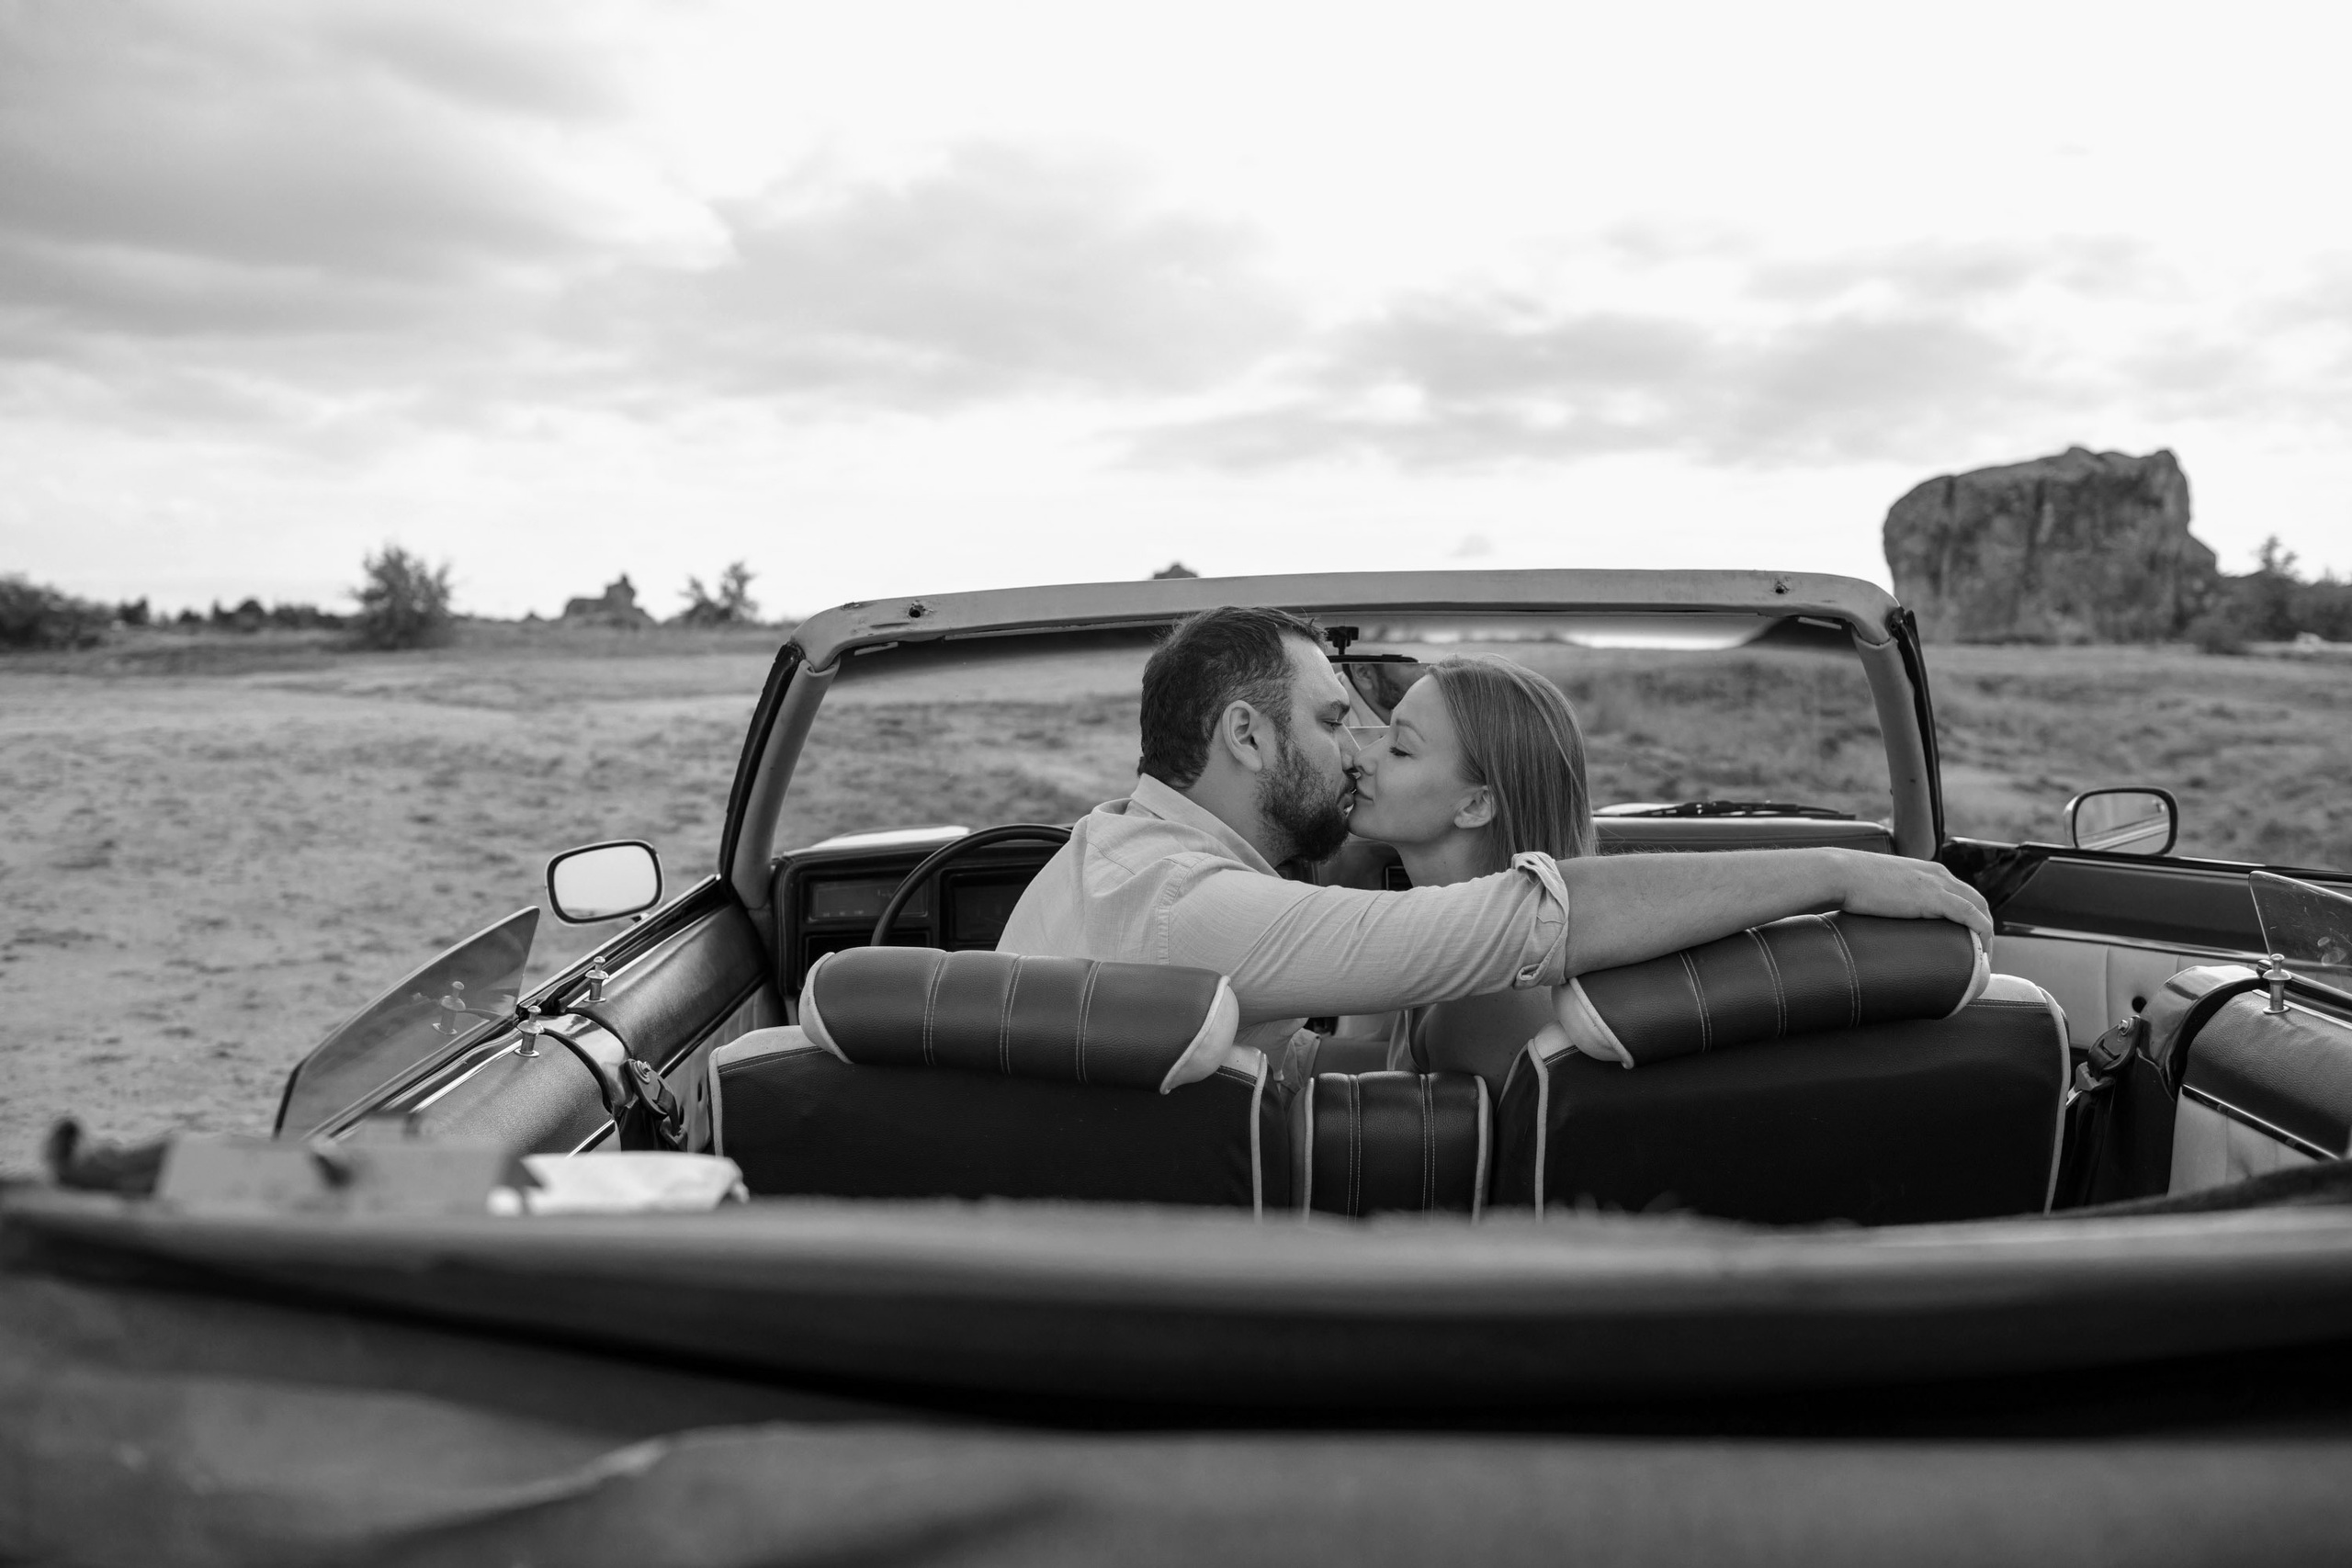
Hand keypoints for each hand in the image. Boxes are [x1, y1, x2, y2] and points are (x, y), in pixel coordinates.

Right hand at [1830, 849, 1993, 943]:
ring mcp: (1938, 884)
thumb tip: (1882, 918)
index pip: (1961, 891)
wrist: (1840, 873)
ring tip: (1981, 957)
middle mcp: (1938, 874)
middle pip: (1977, 900)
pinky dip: (1981, 931)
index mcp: (1927, 870)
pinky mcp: (1933, 898)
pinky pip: (1970, 914)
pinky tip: (1980, 949)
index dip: (1970, 915)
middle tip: (1979, 952)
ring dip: (1986, 933)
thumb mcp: (1880, 886)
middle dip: (1984, 925)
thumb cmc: (1849, 882)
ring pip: (1979, 907)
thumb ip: (1890, 898)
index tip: (1967, 938)